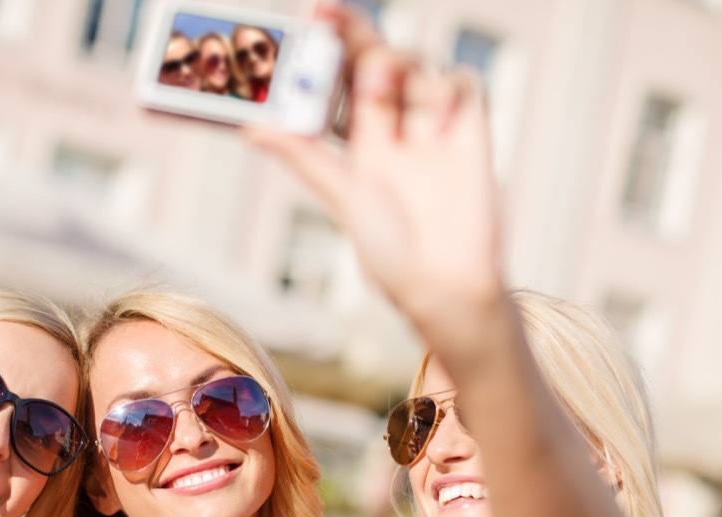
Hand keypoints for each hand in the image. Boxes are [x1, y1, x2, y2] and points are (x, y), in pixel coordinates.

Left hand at [248, 4, 504, 346]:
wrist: (448, 283)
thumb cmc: (391, 252)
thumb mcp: (343, 197)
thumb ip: (305, 156)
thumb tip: (251, 127)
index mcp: (356, 141)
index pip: (335, 83)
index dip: (321, 52)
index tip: (302, 23)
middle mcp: (393, 126)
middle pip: (372, 59)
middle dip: (351, 32)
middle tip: (325, 11)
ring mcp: (431, 125)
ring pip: (414, 63)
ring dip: (393, 65)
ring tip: (379, 89)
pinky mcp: (470, 129)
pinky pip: (460, 82)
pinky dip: (443, 89)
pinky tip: (432, 121)